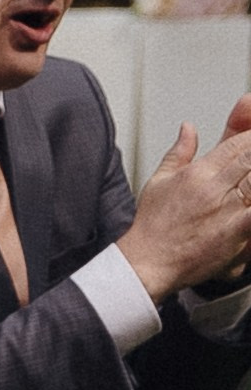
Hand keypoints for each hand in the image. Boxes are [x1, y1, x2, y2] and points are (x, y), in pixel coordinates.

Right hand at [120, 119, 250, 300]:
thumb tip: (188, 127)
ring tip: (248, 181)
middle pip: (250, 158)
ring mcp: (227, 210)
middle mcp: (213, 188)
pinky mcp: (236, 232)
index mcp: (197, 173)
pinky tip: (250, 201)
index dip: (250, 137)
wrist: (148, 262)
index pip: (235, 145)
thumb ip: (179, 151)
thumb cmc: (152, 226)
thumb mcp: (159, 180)